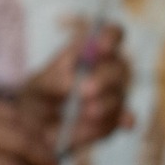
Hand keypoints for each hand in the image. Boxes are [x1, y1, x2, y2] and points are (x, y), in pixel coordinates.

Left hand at [18, 21, 134, 155]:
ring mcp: (115, 97)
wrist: (37, 129)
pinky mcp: (115, 120)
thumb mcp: (37, 86)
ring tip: (84, 113)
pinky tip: (127, 123)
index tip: (101, 47)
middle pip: (119, 68)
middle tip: (86, 90)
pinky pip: (120, 120)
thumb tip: (77, 83)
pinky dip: (121, 121)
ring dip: (102, 105)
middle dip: (103, 78)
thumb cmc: (38, 96)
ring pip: (118, 97)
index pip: (112, 34)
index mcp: (90, 52)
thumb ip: (55, 80)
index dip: (110, 38)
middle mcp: (109, 71)